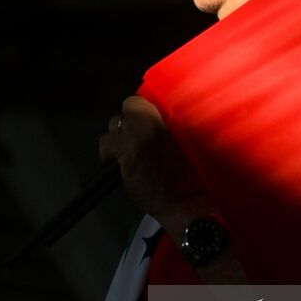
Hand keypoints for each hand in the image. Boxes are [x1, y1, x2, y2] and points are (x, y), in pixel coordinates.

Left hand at [98, 96, 208, 227]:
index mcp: (176, 114)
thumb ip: (171, 126)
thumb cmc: (194, 177)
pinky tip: (115, 161)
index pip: (149, 97)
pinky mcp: (126, 148)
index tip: (147, 124)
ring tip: (127, 150)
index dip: (145, 111)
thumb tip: (155, 121)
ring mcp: (140, 131)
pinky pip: (106, 141)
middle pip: (132, 104)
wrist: (187, 202)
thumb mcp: (189, 141)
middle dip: (132, 121)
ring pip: (116, 122)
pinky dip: (108, 151)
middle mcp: (158, 117)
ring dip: (120, 135)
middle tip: (137, 138)